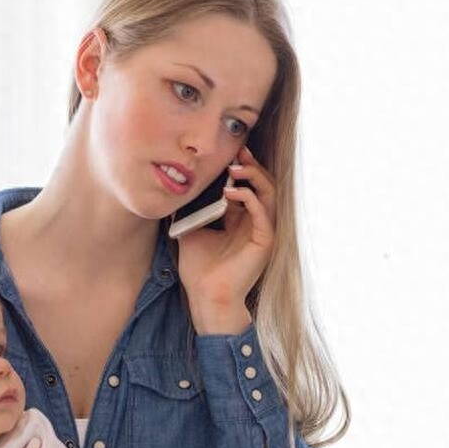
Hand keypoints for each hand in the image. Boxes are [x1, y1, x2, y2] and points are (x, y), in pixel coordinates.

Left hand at [177, 145, 275, 333]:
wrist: (206, 296)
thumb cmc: (199, 269)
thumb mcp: (191, 230)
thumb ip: (192, 210)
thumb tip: (179, 189)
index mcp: (240, 221)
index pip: (247, 187)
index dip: (240, 169)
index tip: (229, 154)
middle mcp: (254, 224)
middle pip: (262, 185)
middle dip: (252, 165)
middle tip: (239, 151)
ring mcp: (262, 232)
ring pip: (269, 193)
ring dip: (254, 176)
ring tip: (236, 168)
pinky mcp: (265, 241)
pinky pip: (264, 212)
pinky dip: (249, 197)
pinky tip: (231, 191)